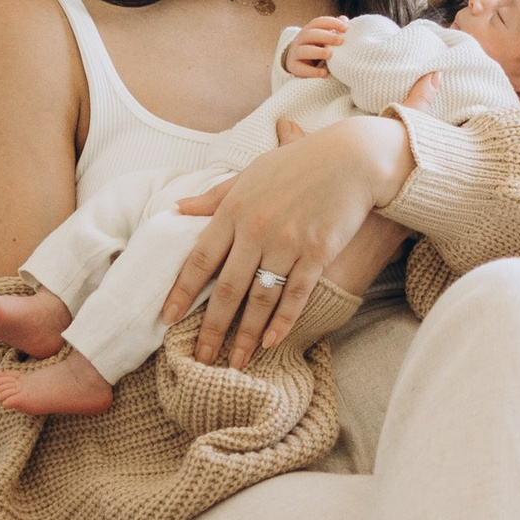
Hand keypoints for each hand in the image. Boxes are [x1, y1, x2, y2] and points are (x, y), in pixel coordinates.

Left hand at [165, 112, 415, 365]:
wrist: (353, 158)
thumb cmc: (299, 162)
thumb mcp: (251, 173)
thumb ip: (215, 195)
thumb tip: (178, 207)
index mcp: (235, 209)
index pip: (199, 259)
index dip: (181, 292)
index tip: (166, 318)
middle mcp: (257, 228)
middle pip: (227, 288)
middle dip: (211, 328)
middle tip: (200, 357)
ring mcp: (288, 242)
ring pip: (260, 298)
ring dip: (246, 334)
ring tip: (235, 361)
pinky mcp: (318, 252)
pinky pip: (296, 295)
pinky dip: (282, 321)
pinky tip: (271, 342)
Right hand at [283, 13, 344, 76]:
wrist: (295, 60)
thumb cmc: (314, 46)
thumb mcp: (323, 37)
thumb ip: (333, 29)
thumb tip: (344, 19)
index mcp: (309, 30)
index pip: (318, 22)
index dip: (332, 23)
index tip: (346, 28)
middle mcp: (300, 39)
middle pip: (310, 34)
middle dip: (326, 36)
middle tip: (340, 40)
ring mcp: (295, 53)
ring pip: (304, 51)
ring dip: (317, 52)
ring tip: (330, 55)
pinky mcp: (294, 67)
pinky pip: (302, 69)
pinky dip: (313, 71)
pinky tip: (325, 73)